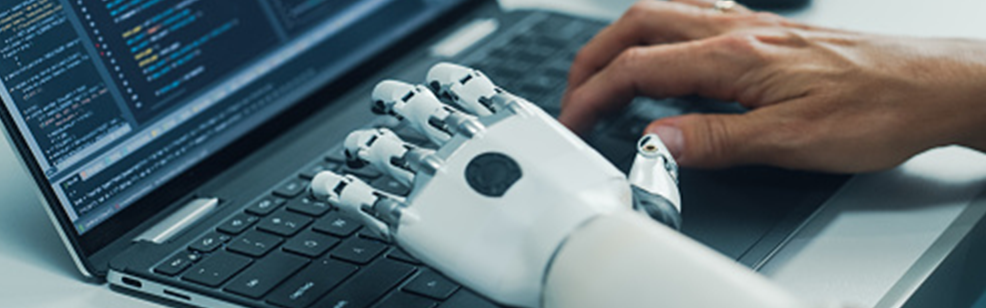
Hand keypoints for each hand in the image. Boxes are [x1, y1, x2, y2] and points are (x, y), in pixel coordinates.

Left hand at [311, 63, 681, 306]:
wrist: (579, 250)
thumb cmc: (604, 222)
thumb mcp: (623, 180)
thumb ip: (630, 162)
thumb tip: (658, 152)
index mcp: (508, 121)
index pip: (464, 85)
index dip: (447, 84)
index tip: (438, 85)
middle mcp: (465, 137)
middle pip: (412, 104)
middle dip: (397, 102)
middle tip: (389, 105)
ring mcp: (434, 172)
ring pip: (379, 143)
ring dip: (365, 142)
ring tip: (357, 146)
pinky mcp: (411, 216)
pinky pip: (357, 194)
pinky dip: (336, 187)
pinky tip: (327, 185)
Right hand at [561, 0, 985, 179]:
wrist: (936, 85)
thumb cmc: (878, 110)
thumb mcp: (791, 142)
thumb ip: (715, 140)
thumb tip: (654, 142)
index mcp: (735, 56)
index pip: (638, 67)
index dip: (593, 95)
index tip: (573, 122)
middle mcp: (738, 29)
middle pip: (638, 26)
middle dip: (593, 60)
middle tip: (573, 96)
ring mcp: (753, 26)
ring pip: (664, 14)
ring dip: (622, 42)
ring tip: (605, 76)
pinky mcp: (770, 34)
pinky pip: (697, 16)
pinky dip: (662, 33)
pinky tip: (670, 55)